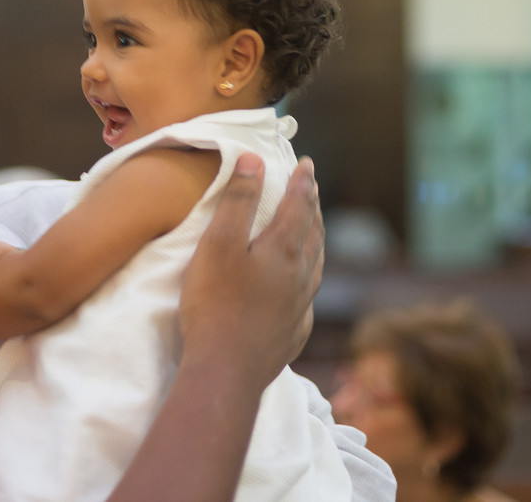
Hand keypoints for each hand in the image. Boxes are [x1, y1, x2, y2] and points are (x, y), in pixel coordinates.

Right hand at [178, 154, 323, 389]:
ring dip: (315, 241)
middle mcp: (301, 277)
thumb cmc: (215, 303)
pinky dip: (308, 279)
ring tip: (312, 230)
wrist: (226, 370)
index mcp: (284, 251)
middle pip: (313, 234)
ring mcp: (299, 308)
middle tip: (311, 189)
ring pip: (316, 266)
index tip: (306, 163)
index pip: (298, 205)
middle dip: (312, 207)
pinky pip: (307, 297)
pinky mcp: (292, 333)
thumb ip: (237, 201)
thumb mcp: (218, 244)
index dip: (302, 182)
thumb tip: (254, 160)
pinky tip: (300, 288)